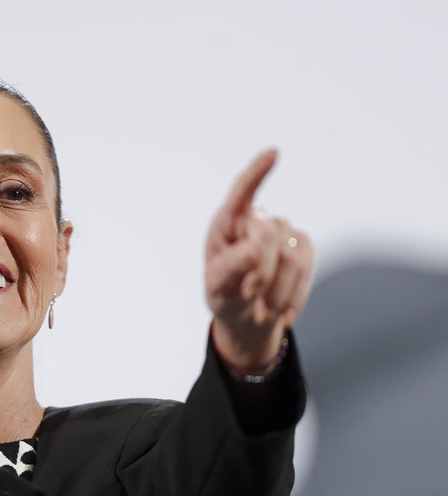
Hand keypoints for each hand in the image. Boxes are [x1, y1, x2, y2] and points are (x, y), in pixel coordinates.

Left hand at [205, 149, 313, 366]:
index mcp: (228, 221)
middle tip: (249, 297)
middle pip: (269, 235)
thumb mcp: (216, 286)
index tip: (273, 153)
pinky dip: (294, 296)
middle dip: (260, 271)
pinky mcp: (304, 247)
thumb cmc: (225, 293)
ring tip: (262, 314)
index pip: (243, 191)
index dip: (258, 172)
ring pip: (293, 257)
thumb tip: (254, 252)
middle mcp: (258, 219)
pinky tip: (282, 314)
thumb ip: (229, 269)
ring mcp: (284, 231)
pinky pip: (307, 268)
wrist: (246, 314)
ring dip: (278, 292)